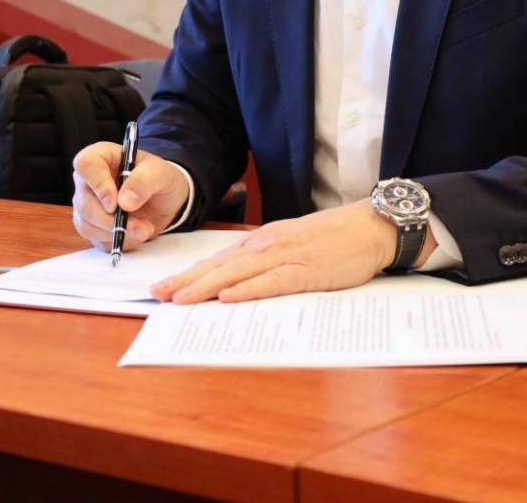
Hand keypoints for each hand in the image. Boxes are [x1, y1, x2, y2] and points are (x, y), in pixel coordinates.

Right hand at [72, 142, 189, 252]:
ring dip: (117, 232)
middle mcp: (89, 180)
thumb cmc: (159, 178)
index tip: (115, 203)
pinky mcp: (92, 226)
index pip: (85, 164)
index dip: (97, 184)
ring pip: (87, 224)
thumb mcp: (160, 173)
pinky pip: (96, 239)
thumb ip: (144, 181)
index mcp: (102, 156)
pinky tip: (134, 234)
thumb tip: (125, 202)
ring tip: (144, 229)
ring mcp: (88, 204)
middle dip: (111, 219)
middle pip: (84, 202)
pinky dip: (117, 241)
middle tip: (138, 226)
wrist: (164, 200)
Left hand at [151, 198, 430, 304]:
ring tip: (180, 299)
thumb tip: (238, 282)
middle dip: (186, 281)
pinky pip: (271, 282)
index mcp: (264, 240)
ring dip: (206, 286)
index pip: (219, 259)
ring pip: (238, 273)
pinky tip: (228, 298)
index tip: (163, 285)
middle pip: (220, 265)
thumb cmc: (333, 239)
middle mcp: (268, 245)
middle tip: (157, 294)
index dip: (190, 273)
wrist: (369, 227)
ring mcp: (286, 257)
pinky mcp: (305, 271)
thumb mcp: (293, 245)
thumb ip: (267, 260)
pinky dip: (248, 290)